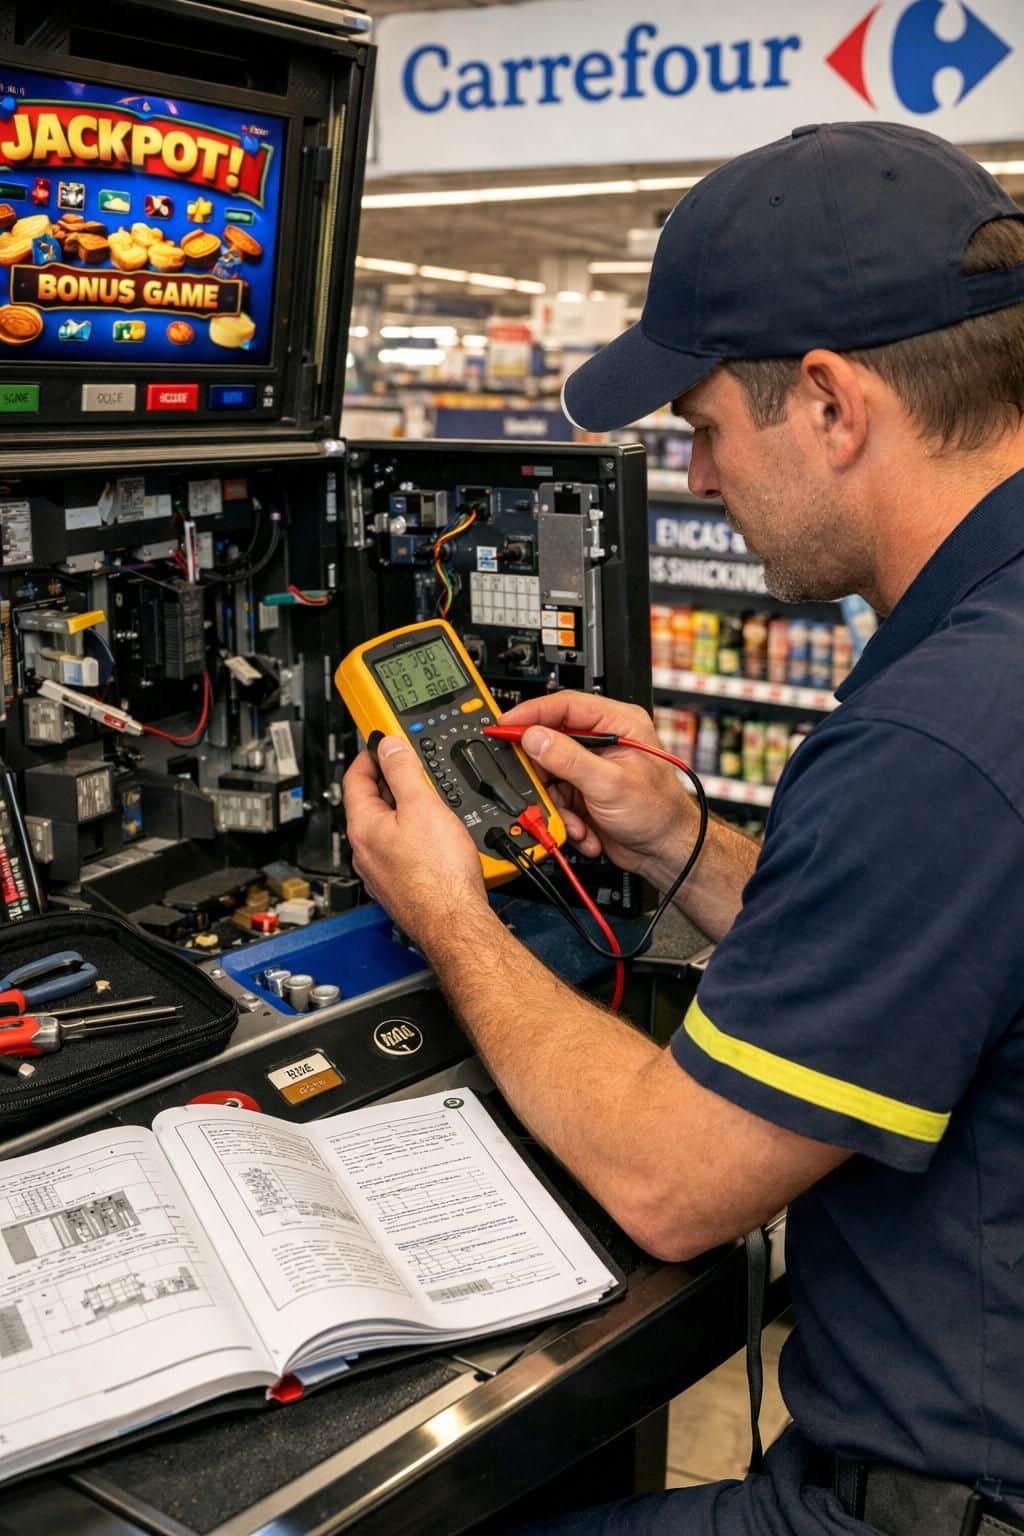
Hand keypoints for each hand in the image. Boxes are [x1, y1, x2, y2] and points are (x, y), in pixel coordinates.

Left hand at [343, 737, 487, 945]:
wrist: (454, 922)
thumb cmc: (438, 874)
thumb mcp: (422, 807)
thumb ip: (403, 771)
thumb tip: (389, 746)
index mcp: (364, 827)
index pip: (354, 779)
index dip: (368, 755)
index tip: (381, 743)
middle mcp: (366, 851)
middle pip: (370, 804)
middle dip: (389, 781)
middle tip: (408, 766)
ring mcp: (382, 872)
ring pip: (386, 829)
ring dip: (403, 809)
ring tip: (426, 798)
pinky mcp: (401, 886)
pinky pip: (401, 850)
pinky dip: (413, 835)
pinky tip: (434, 836)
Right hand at [501, 692, 695, 878]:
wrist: (666, 851)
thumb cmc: (658, 812)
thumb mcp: (609, 783)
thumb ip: (568, 759)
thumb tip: (535, 738)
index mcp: (618, 723)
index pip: (565, 706)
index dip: (532, 714)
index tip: (505, 725)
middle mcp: (603, 741)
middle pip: (551, 742)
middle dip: (543, 773)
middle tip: (534, 786)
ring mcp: (591, 767)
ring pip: (550, 775)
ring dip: (557, 804)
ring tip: (573, 820)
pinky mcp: (583, 791)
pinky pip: (557, 797)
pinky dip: (565, 817)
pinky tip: (584, 829)